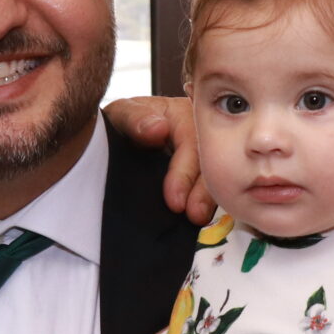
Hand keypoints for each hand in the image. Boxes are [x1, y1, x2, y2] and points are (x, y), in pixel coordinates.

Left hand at [101, 95, 211, 223]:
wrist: (117, 141)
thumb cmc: (124, 123)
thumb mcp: (122, 114)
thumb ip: (135, 117)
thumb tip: (158, 129)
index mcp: (185, 116)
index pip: (193, 142)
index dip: (185, 172)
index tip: (174, 198)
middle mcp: (202, 136)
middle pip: (211, 163)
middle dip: (204, 190)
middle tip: (194, 214)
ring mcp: (205, 159)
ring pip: (216, 178)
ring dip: (209, 200)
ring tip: (197, 218)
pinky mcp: (202, 180)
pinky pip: (212, 191)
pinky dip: (208, 205)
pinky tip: (201, 219)